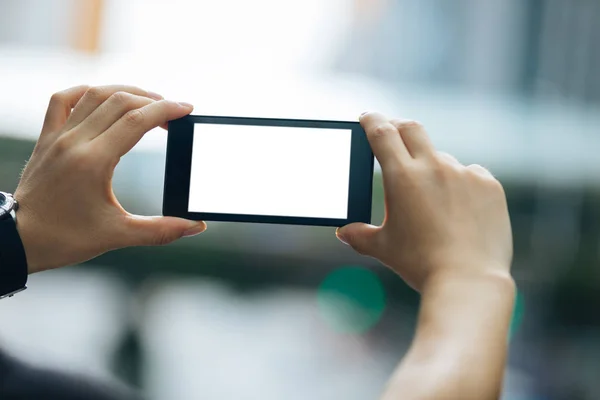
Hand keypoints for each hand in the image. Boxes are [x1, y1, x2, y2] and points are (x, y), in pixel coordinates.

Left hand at [14, 85, 206, 273]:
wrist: (18, 241)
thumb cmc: (65, 239)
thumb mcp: (118, 235)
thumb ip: (161, 230)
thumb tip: (196, 226)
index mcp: (93, 161)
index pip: (136, 120)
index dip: (166, 110)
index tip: (187, 109)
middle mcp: (74, 141)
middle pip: (120, 101)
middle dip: (153, 101)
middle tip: (173, 114)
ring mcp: (57, 137)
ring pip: (94, 94)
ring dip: (126, 91)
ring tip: (148, 101)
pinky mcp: (46, 139)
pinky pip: (63, 100)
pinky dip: (86, 92)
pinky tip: (102, 97)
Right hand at [336, 112, 512, 290]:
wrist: (469, 281)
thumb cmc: (421, 265)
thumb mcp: (383, 248)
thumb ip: (359, 235)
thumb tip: (343, 232)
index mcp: (402, 177)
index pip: (381, 132)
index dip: (371, 120)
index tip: (367, 117)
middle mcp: (434, 167)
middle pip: (411, 128)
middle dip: (397, 126)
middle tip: (391, 135)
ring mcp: (465, 174)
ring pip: (442, 158)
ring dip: (431, 168)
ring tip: (432, 201)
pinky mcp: (489, 185)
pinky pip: (471, 174)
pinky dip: (461, 184)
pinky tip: (459, 209)